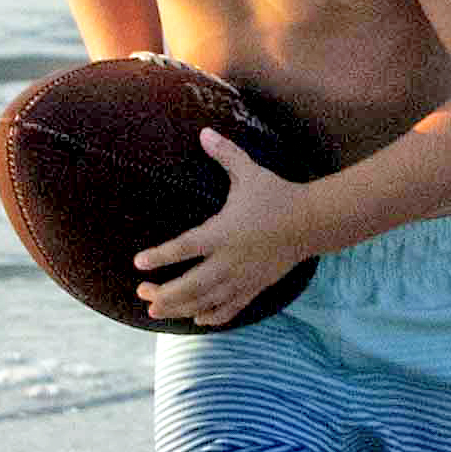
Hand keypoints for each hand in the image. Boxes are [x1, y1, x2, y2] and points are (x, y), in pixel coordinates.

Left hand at [133, 132, 323, 329]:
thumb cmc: (277, 194)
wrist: (312, 221)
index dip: (160, 256)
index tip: (138, 263)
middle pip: (191, 285)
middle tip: (142, 294)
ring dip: (180, 308)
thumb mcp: (250, 172)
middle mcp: (231, 260)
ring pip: (206, 301)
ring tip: (156, 310)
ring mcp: (243, 277)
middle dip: (164, 294)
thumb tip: (204, 132)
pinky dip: (212, 316)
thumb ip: (225, 154)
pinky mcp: (256, 287)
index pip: (185, 247)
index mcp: (224, 232)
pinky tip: (198, 319)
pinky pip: (231, 308)